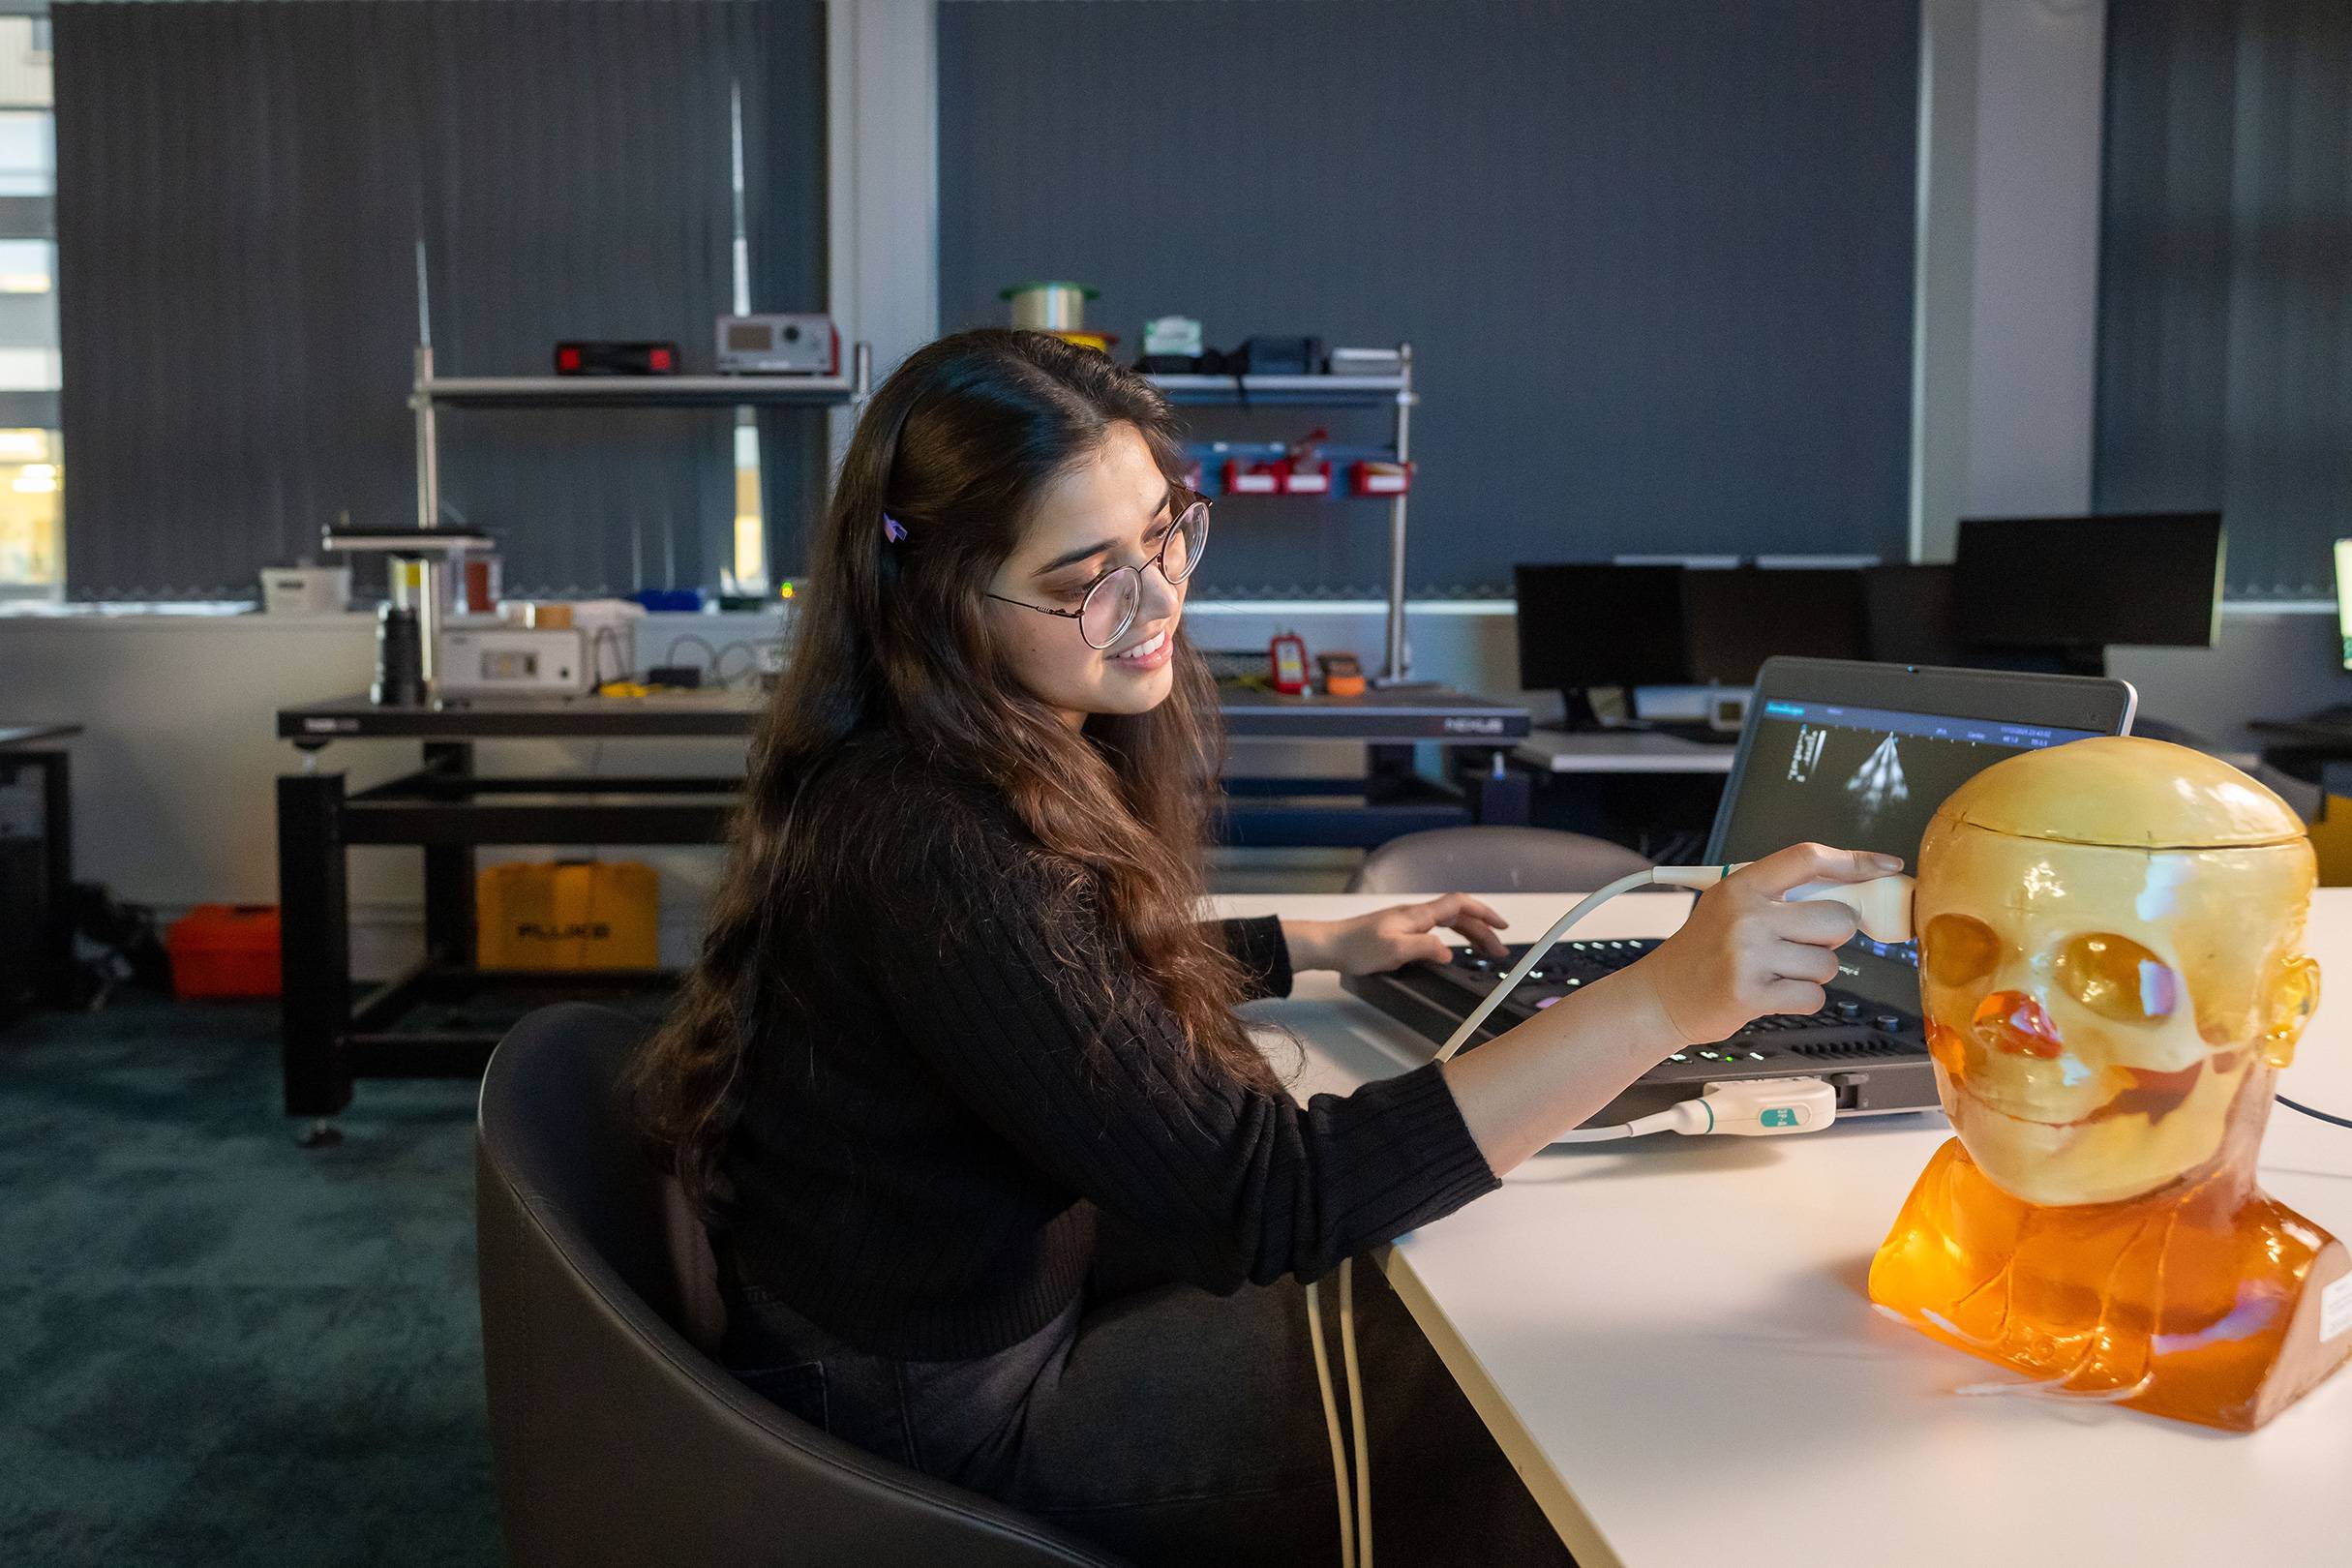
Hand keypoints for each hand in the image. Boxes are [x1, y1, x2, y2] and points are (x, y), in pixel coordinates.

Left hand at [1284, 895, 1510, 977]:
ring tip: (1484, 950)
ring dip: (1468, 935)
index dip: (1483, 913)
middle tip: (1498, 950)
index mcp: (1418, 915)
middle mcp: (1415, 915)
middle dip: (1482, 930)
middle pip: (1458, 916)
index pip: (1459, 905)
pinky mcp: (1399, 932)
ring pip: (1447, 923)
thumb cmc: (1355, 947)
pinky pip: (1434, 931)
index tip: (1501, 926)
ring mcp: (1407, 922)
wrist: (1329, 944)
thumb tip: (1449, 951)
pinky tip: (1451, 950)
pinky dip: (1451, 938)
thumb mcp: (1394, 951)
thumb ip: (1425, 948)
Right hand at [1618, 843, 1903, 1046]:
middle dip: (1832, 936)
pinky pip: (1813, 996)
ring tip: (1776, 972)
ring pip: (1829, 963)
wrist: (1662, 995)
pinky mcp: (1751, 994)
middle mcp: (1746, 915)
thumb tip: (1853, 896)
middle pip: (1836, 919)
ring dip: (1812, 973)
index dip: (1855, 861)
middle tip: (1801, 944)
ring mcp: (1748, 955)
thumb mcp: (1731, 906)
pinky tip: (1772, 993)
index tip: (1886, 865)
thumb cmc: (1705, 951)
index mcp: (1742, 885)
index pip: (1808, 858)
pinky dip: (1802, 999)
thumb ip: (1782, 897)